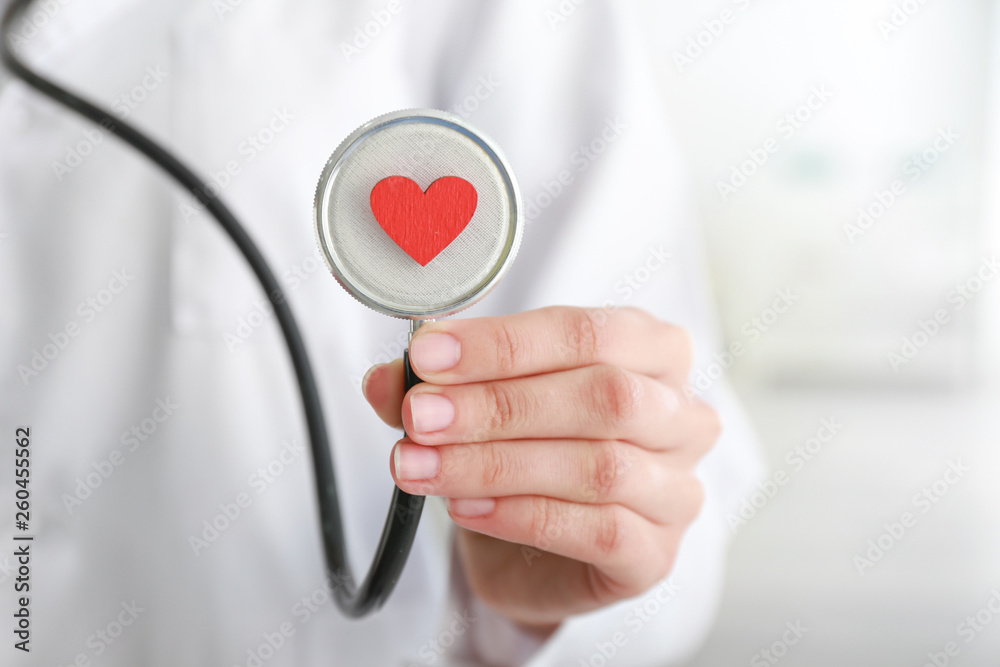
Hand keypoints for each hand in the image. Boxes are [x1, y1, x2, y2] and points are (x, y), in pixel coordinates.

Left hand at [362, 306, 718, 629]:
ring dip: (495, 464)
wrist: (537, 551)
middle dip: (497, 405)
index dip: (503, 343)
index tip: (428, 354)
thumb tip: (390, 376)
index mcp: (651, 350)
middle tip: (420, 416)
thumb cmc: (528, 452)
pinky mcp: (655, 554)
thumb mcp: (482, 402)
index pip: (586, 332)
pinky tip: (466, 508)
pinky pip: (598, 531)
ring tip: (423, 466)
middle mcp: (680, 415)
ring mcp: (676, 488)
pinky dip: (522, 516)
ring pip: (598, 467)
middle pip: (601, 397)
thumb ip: (440, 384)